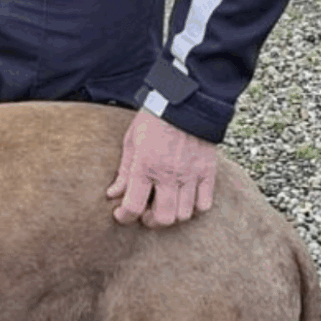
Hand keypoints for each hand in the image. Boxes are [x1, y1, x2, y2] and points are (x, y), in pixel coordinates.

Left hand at [107, 110, 217, 227]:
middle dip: (151, 221)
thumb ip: (123, 171)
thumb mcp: (131, 142)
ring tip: (165, 205)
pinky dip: (195, 207)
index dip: (124, 217)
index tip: (121, 214)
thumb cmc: (154, 119)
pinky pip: (205, 203)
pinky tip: (185, 198)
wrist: (186, 99)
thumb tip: (113, 194)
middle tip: (145, 213)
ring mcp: (191, 174)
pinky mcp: (208, 171)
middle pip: (163, 218)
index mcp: (145, 166)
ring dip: (172, 215)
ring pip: (184, 214)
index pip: (133, 206)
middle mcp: (169, 174)